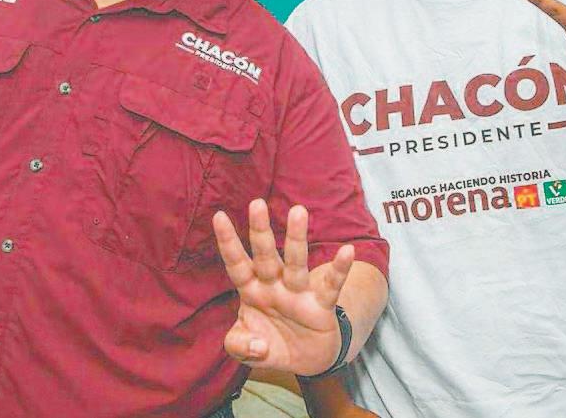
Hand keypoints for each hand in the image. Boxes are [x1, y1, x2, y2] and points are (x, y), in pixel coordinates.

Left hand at [214, 199, 354, 375]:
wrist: (303, 361)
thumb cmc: (269, 345)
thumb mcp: (244, 350)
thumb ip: (239, 346)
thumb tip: (258, 346)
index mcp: (252, 291)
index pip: (237, 264)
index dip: (228, 242)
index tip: (218, 216)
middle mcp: (274, 286)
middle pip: (265, 255)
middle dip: (260, 230)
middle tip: (257, 203)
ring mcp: (297, 294)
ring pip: (296, 262)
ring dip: (296, 238)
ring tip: (298, 211)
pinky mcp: (321, 306)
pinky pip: (331, 285)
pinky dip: (339, 269)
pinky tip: (347, 251)